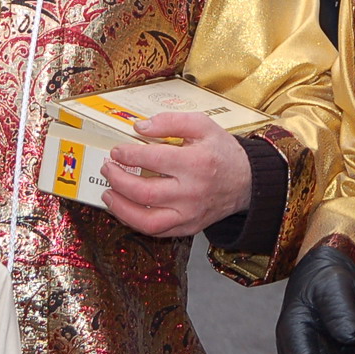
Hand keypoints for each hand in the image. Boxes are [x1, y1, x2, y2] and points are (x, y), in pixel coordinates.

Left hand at [100, 112, 251, 236]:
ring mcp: (190, 214)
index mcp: (196, 163)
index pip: (153, 159)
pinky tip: (124, 209)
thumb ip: (170, 122)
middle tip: (107, 168)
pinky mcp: (189, 227)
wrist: (247, 182)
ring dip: (120, 208)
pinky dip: (134, 222)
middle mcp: (192, 192)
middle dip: (118, 180)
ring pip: (147, 220)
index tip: (116, 151)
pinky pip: (156, 231)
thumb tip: (139, 127)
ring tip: (107, 193)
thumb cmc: (222, 152)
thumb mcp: (202, 125)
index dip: (128, 154)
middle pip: (144, 192)